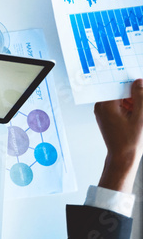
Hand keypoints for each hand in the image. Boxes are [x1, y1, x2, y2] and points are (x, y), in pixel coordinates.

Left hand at [95, 78, 142, 192]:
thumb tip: (139, 81)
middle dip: (131, 94)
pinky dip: (126, 107)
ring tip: (138, 110)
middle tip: (141, 101)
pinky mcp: (105, 116)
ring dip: (130, 101)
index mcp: (106, 104)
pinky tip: (134, 114)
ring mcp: (101, 111)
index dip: (129, 83)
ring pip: (117, 99)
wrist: (122, 157)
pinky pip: (116, 106)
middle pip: (117, 92)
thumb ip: (140, 97)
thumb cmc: (130, 140)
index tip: (138, 82)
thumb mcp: (139, 117)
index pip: (117, 85)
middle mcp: (100, 106)